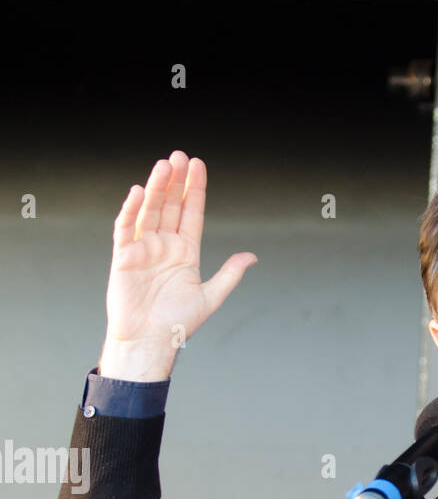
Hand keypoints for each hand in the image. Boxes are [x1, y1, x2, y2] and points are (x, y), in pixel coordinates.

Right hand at [100, 152, 256, 378]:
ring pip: (150, 211)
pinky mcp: (124, 256)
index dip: (195, 189)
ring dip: (157, 188)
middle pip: (171, 206)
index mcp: (185, 252)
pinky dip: (132, 210)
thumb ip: (229, 274)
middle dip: (176, 181)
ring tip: (165, 165)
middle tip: (181, 155)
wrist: (150, 342)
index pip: (191, 213)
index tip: (198, 165)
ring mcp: (143, 248)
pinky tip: (140, 191)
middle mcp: (164, 245)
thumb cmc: (176, 324)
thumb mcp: (210, 297)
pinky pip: (126, 228)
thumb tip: (251, 256)